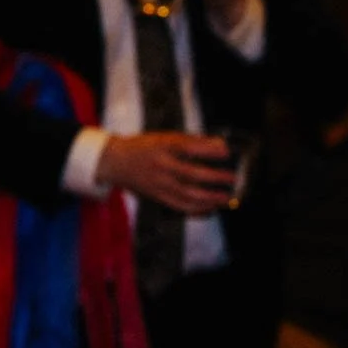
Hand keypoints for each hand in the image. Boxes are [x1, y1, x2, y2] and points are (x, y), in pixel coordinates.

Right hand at [96, 131, 233, 213]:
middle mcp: (160, 166)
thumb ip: (194, 142)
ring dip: (210, 198)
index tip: (226, 151)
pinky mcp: (158, 197)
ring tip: (227, 198)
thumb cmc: (147, 147)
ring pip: (187, 195)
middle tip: (232, 178)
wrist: (115, 162)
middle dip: (215, 178)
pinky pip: (181, 207)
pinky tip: (212, 209)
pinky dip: (198, 210)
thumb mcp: (166, 138)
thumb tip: (222, 146)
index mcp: (162, 146)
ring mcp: (159, 184)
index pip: (187, 147)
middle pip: (190, 174)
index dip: (208, 149)